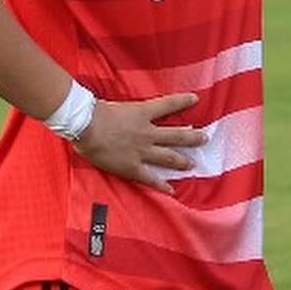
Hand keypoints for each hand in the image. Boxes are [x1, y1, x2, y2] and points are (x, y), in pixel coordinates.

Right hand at [73, 92, 206, 191]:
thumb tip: (122, 108)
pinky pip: (151, 178)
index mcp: (142, 113)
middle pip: (177, 135)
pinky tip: (172, 190)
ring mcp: (142, 151)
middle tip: (204, 138)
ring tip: (193, 164)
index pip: (168, 104)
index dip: (182, 101)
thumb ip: (125, 109)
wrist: (85, 125)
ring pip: (169, 157)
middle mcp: (147, 133)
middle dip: (192, 138)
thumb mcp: (115, 104)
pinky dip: (162, 185)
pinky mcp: (133, 167)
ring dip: (183, 161)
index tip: (195, 99)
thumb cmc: (94, 112)